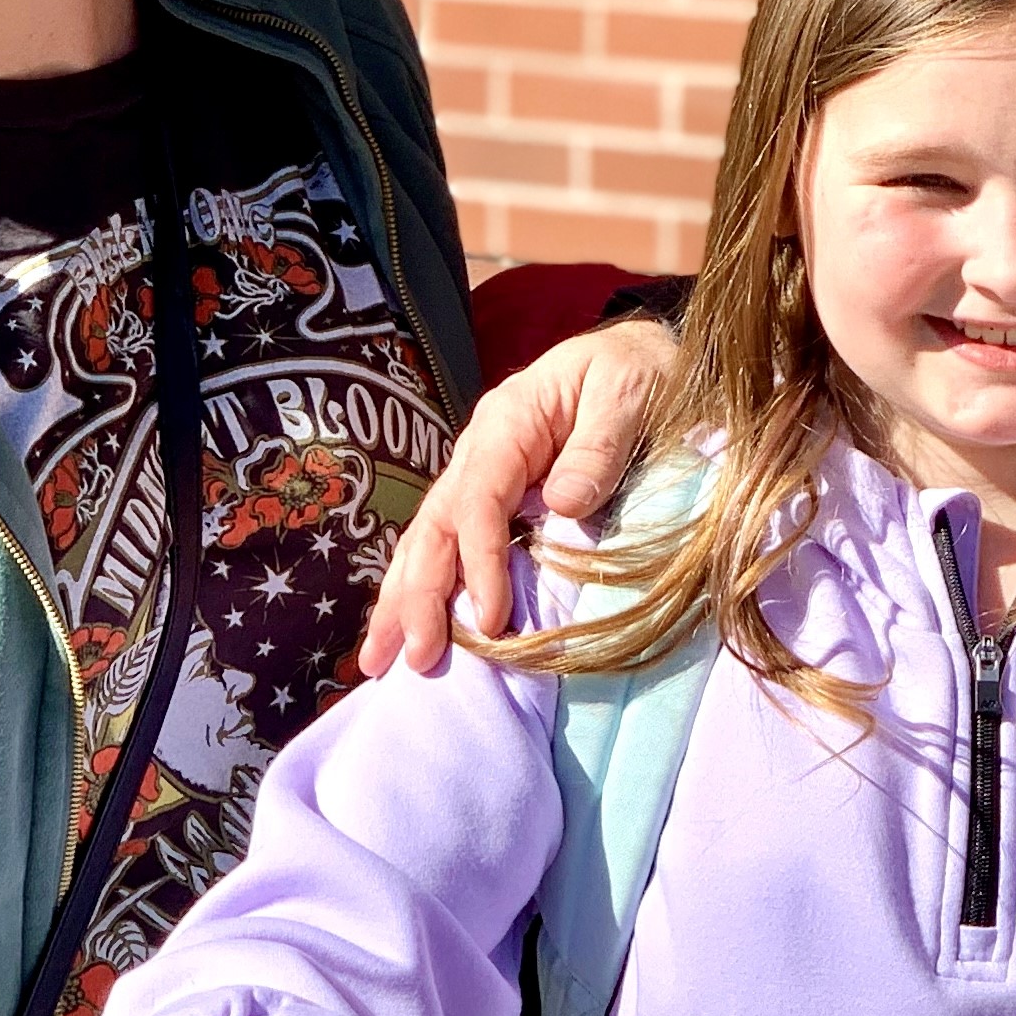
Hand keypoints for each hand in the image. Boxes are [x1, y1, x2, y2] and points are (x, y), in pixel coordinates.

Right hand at [360, 316, 681, 672]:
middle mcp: (480, 448)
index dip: (480, 562)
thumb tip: (561, 504)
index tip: (492, 619)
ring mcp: (480, 471)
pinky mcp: (492, 494)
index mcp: (509, 420)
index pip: (479, 499)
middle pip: (436, 525)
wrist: (637, 355)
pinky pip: (447, 542)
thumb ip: (599, 445)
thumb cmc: (637, 371)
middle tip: (414, 659)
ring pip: (428, 538)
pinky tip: (406, 626)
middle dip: (419, 594)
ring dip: (403, 599)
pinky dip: (422, 585)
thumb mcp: (628, 392)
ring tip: (379, 660)